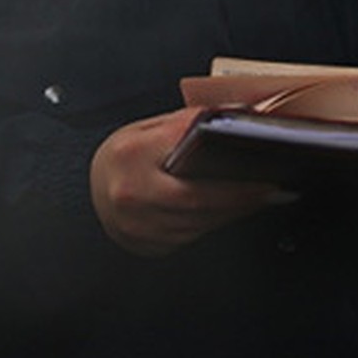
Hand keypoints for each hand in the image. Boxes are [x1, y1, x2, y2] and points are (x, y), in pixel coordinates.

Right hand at [90, 106, 277, 256]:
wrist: (85, 187)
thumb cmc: (125, 154)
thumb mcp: (152, 127)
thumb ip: (192, 123)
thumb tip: (241, 113)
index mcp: (134, 153)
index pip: (193, 165)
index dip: (232, 174)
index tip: (263, 173)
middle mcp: (130, 193)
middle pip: (199, 202)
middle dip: (241, 198)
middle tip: (273, 191)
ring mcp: (134, 225)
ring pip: (198, 224)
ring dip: (232, 213)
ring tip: (260, 198)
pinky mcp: (143, 244)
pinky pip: (189, 237)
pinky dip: (213, 224)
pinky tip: (229, 212)